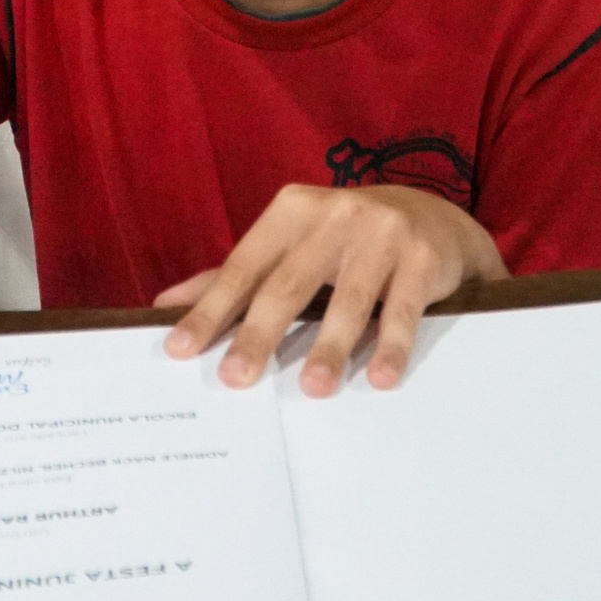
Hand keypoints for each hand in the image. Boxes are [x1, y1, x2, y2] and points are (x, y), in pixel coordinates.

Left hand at [156, 183, 505, 396]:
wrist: (433, 218)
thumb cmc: (345, 239)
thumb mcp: (291, 243)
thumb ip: (236, 274)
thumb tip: (166, 304)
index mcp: (291, 210)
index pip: (244, 266)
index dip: (211, 309)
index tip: (182, 349)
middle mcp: (334, 214)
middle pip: (289, 284)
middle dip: (260, 334)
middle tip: (237, 379)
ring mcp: (382, 232)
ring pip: (349, 299)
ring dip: (329, 347)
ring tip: (311, 389)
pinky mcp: (423, 257)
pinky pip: (403, 309)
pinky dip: (392, 346)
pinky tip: (380, 378)